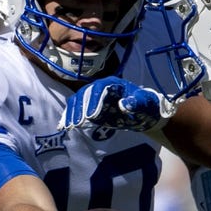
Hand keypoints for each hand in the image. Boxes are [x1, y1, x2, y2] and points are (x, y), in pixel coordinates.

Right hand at [58, 77, 175, 131]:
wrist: (144, 112)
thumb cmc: (145, 106)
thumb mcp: (144, 104)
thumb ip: (136, 103)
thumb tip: (124, 104)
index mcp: (113, 84)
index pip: (99, 89)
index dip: (93, 101)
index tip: (91, 116)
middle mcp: (101, 88)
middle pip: (85, 94)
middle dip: (80, 109)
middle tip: (77, 123)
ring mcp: (94, 97)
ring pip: (78, 101)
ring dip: (72, 113)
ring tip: (68, 126)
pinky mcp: (91, 107)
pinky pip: (77, 110)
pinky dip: (70, 117)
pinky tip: (64, 126)